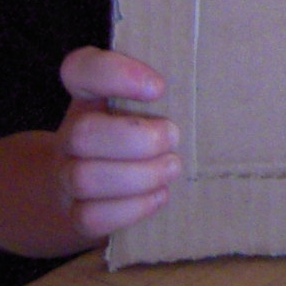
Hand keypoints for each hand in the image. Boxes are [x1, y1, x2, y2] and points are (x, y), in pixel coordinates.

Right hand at [52, 47, 181, 240]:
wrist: (101, 189)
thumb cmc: (142, 136)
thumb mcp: (149, 106)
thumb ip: (170, 91)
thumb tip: (218, 83)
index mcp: (90, 96)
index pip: (80, 69)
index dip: (116, 75)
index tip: (160, 88)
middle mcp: (72, 134)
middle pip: (82, 134)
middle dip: (137, 140)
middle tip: (174, 138)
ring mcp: (66, 176)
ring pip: (84, 178)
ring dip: (139, 176)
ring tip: (171, 168)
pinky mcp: (75, 214)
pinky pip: (91, 216)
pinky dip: (132, 208)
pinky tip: (159, 195)